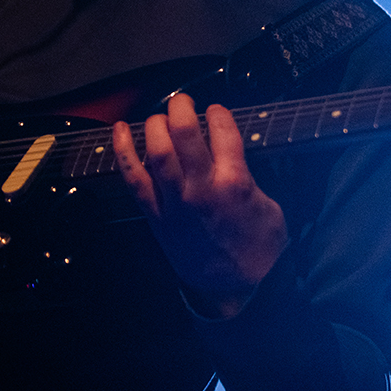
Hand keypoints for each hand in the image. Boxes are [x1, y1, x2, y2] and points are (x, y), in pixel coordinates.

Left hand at [112, 93, 288, 317]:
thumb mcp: (270, 206)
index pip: (223, 131)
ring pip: (158, 151)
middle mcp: (201, 188)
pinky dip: (123, 151)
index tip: (215, 110)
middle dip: (182, 108)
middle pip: (184, 134)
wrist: (234, 288)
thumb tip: (235, 154)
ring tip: (160, 116)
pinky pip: (133, 178)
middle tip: (183, 101)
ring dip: (156, 125)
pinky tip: (120, 129)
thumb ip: (252, 175)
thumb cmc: (257, 248)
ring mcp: (175, 202)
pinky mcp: (156, 215)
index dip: (218, 113)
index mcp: (234, 182)